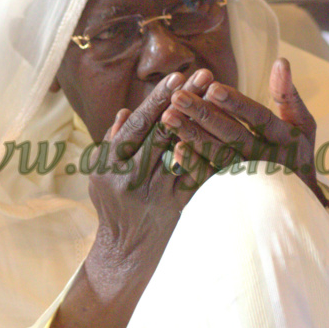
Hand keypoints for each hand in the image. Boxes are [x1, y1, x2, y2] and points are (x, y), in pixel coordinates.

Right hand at [87, 71, 211, 269]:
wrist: (124, 252)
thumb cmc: (112, 205)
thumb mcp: (100, 172)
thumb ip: (112, 141)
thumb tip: (126, 110)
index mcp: (111, 163)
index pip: (139, 124)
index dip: (158, 99)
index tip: (177, 76)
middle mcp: (132, 177)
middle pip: (164, 131)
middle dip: (186, 101)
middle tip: (205, 75)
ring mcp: (157, 193)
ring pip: (184, 151)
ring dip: (204, 122)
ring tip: (219, 98)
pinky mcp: (178, 207)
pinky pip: (198, 177)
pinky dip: (212, 154)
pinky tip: (228, 134)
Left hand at [160, 59, 328, 205]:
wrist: (298, 201)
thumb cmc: (297, 153)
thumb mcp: (302, 124)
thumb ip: (288, 95)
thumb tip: (281, 61)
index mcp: (287, 139)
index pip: (259, 118)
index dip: (237, 104)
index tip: (211, 88)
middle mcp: (270, 160)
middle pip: (234, 136)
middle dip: (205, 115)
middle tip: (178, 97)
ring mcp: (252, 180)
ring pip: (220, 156)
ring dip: (193, 136)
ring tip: (169, 117)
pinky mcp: (236, 193)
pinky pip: (213, 179)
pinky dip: (194, 164)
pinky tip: (175, 147)